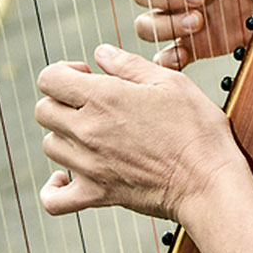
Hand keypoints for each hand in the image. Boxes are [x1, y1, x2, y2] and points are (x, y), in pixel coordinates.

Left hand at [36, 45, 236, 219]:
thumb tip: (101, 53)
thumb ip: (129, 64)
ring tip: (92, 133)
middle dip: (62, 100)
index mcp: (103, 97)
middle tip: (91, 102)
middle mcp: (88, 131)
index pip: (49, 78)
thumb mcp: (170, 82)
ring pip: (50, 145)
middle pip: (44, 110)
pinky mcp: (97, 196)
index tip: (87, 75)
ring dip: (64, 135)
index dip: (64, 71)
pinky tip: (64, 177)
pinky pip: (54, 200)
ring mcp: (89, 166)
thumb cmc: (197, 128)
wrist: (208, 182)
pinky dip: (53, 189)